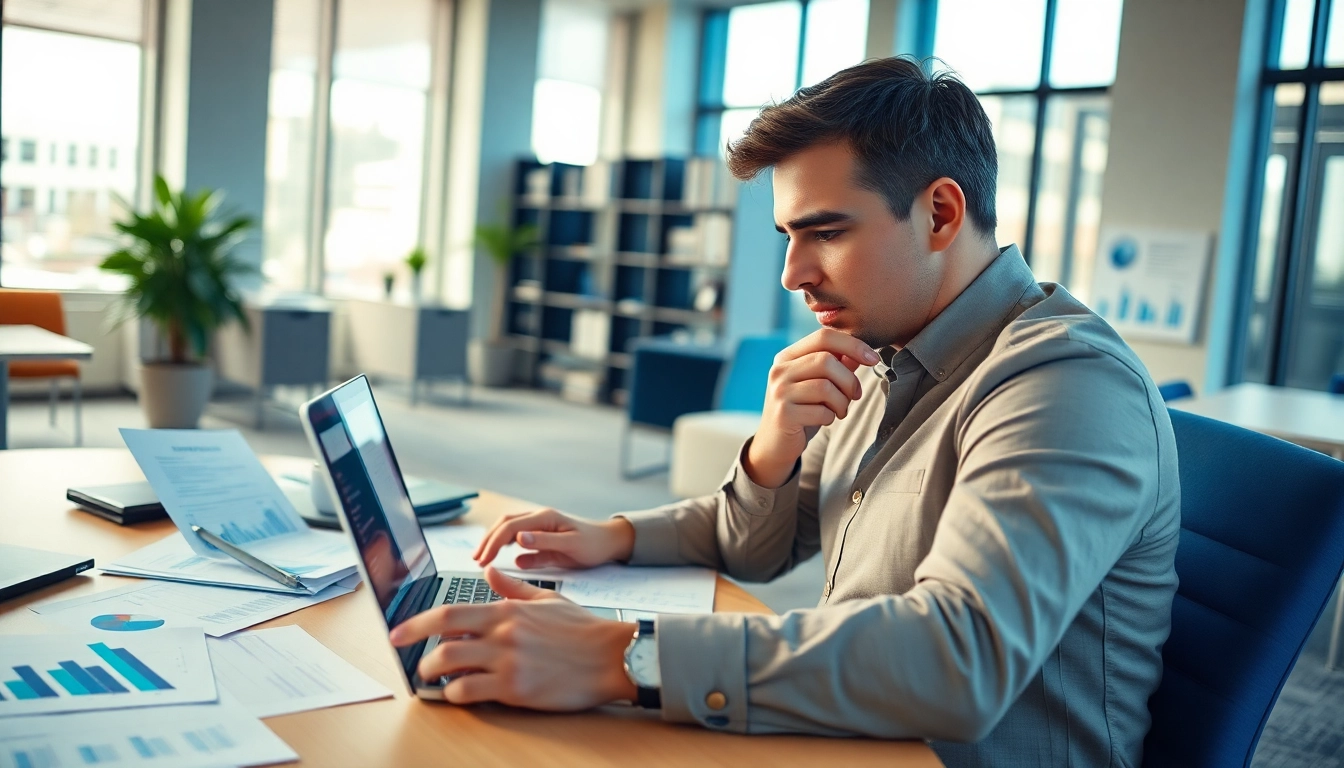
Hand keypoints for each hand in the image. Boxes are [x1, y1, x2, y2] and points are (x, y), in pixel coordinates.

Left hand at [389, 567, 637, 708]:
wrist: (612, 656)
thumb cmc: (582, 630)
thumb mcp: (547, 598)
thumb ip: (513, 588)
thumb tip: (490, 573)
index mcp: (506, 610)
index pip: (449, 611)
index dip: (416, 622)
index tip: (398, 631)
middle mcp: (502, 633)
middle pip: (442, 639)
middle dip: (418, 652)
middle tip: (413, 662)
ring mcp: (507, 661)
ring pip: (451, 665)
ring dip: (434, 674)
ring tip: (433, 679)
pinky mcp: (515, 689)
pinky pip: (470, 692)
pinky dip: (456, 694)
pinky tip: (458, 694)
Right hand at [474, 508, 634, 569]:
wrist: (609, 542)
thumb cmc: (593, 544)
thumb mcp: (571, 546)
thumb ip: (544, 543)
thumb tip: (518, 539)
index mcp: (544, 518)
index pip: (510, 527)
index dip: (493, 543)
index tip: (483, 560)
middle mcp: (539, 518)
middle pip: (504, 524)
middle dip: (488, 541)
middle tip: (476, 560)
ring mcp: (539, 526)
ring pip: (508, 528)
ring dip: (493, 541)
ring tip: (481, 557)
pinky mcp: (542, 535)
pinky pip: (518, 537)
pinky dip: (505, 544)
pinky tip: (499, 555)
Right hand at [746, 328, 878, 487]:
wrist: (775, 444)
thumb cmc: (802, 410)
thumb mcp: (818, 384)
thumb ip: (837, 365)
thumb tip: (860, 352)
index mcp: (788, 356)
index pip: (824, 337)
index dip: (853, 345)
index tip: (873, 358)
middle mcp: (780, 370)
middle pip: (826, 360)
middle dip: (849, 380)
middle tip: (855, 395)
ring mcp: (779, 391)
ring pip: (825, 386)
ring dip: (842, 402)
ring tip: (840, 410)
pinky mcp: (783, 414)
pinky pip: (821, 411)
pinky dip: (831, 417)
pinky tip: (825, 420)